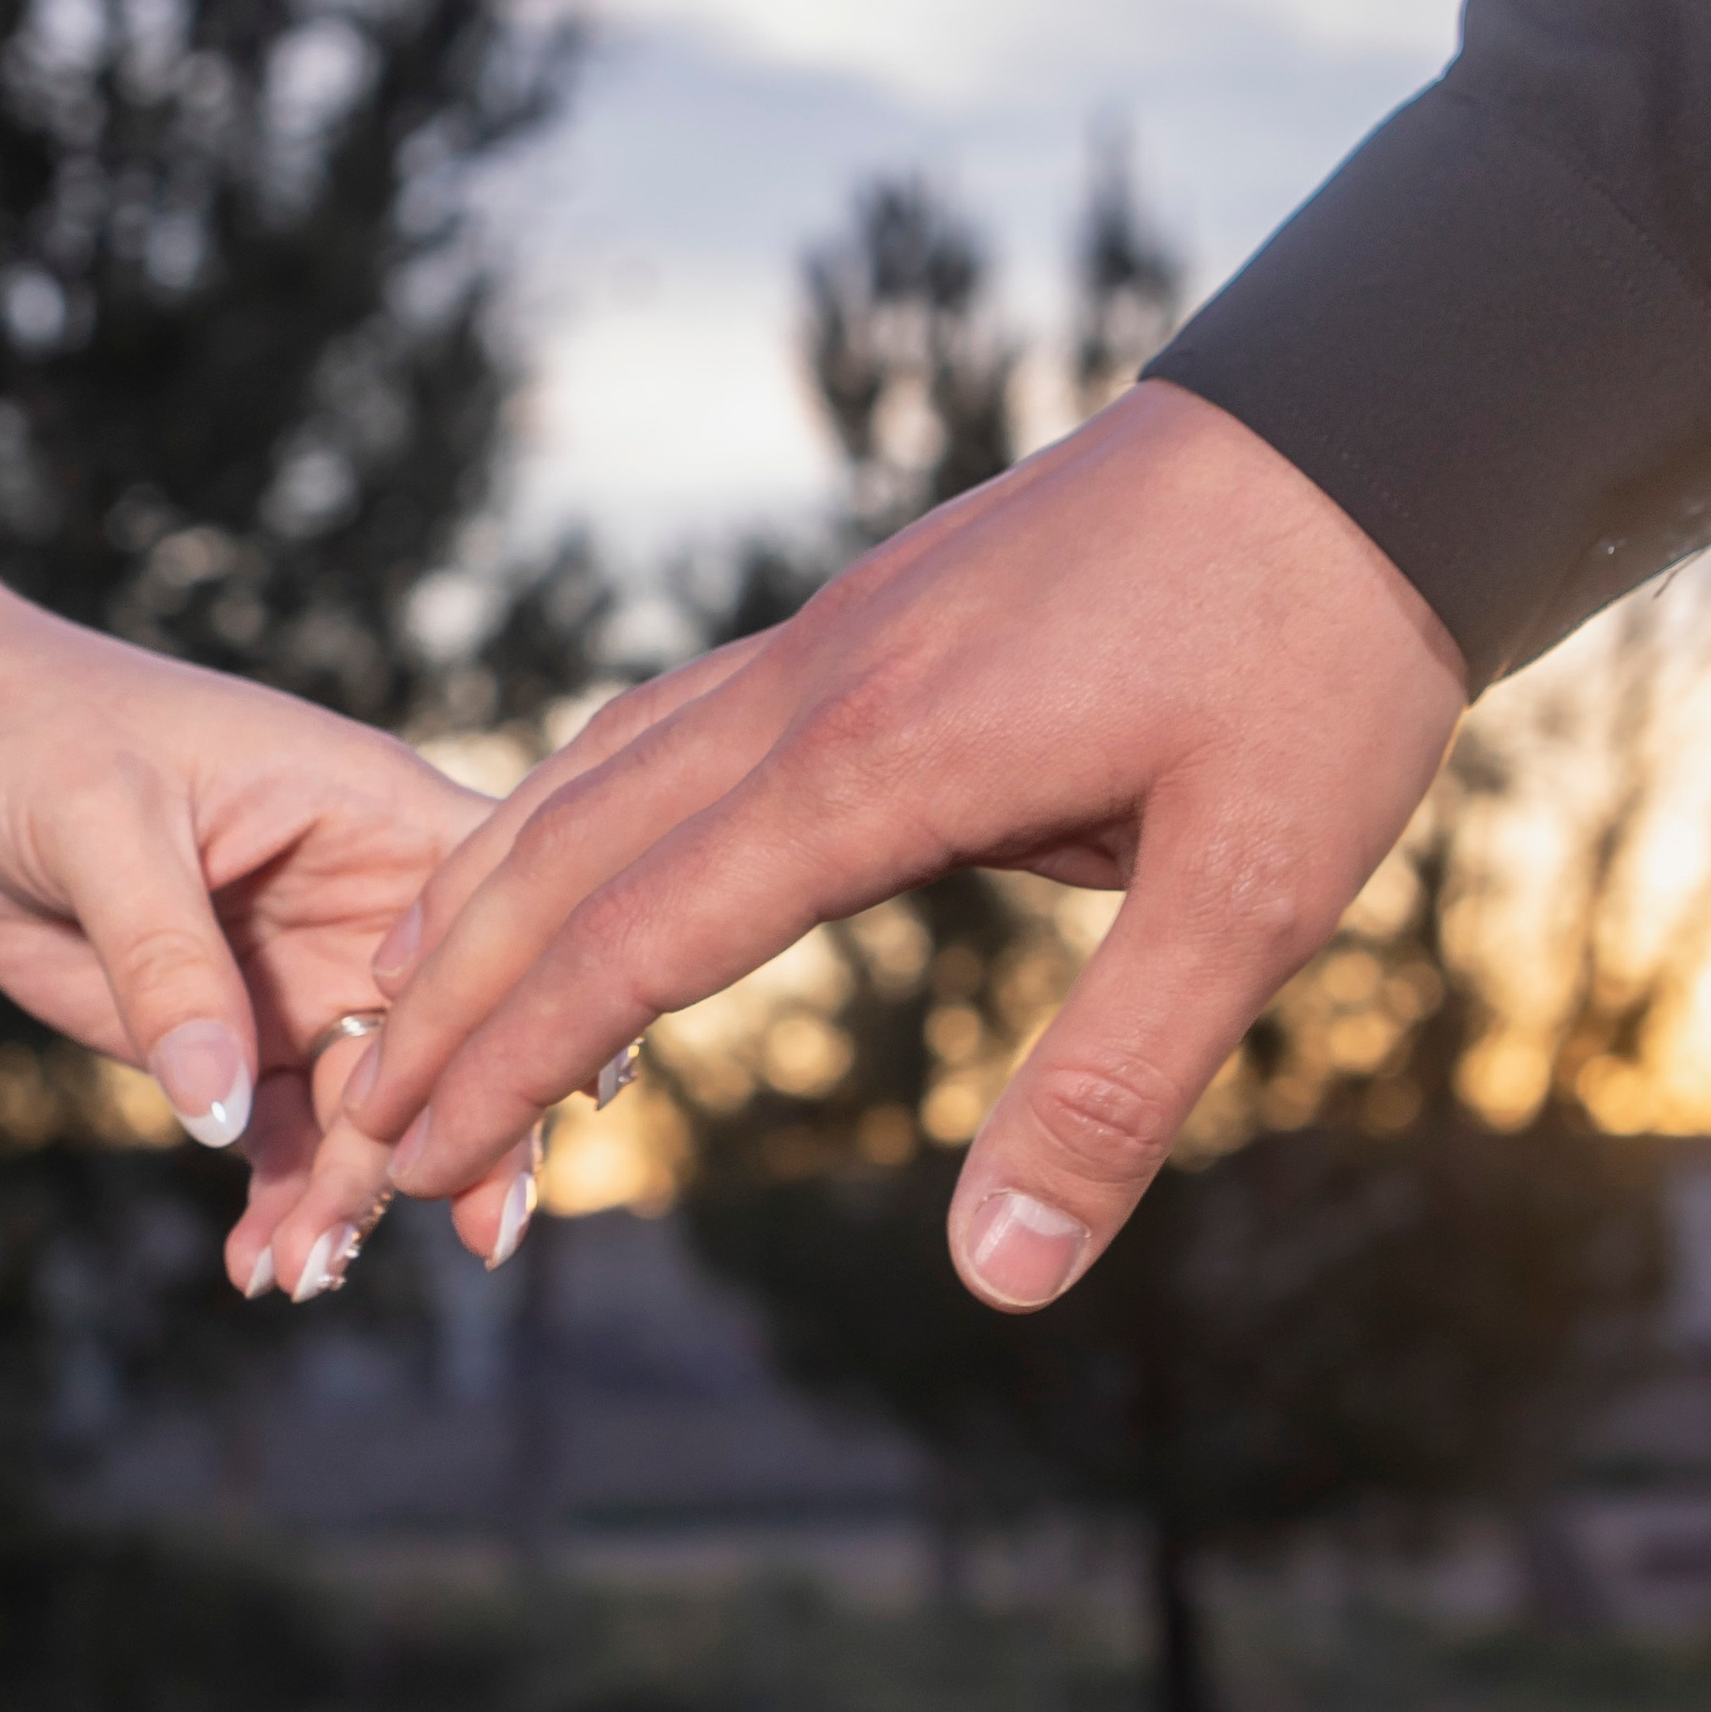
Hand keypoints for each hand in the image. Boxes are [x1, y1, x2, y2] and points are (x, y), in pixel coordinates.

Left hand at [0, 507, 530, 1290]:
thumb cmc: (37, 733)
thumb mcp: (99, 822)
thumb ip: (167, 959)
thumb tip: (220, 1106)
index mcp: (373, 812)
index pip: (494, 909)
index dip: (532, 998)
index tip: (561, 1097)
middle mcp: (366, 908)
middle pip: (451, 1036)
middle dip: (459, 1133)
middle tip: (466, 1236)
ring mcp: (309, 985)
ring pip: (375, 1111)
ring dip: (354, 1195)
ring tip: (305, 1269)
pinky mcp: (242, 1046)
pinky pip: (285, 1144)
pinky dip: (280, 1205)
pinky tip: (261, 1264)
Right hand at [307, 384, 1466, 1306]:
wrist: (1353, 431)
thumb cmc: (1318, 659)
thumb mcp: (1257, 895)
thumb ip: (1114, 1088)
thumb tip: (1002, 1281)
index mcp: (880, 767)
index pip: (634, 940)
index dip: (511, 1062)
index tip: (414, 1157)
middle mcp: (810, 692)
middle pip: (566, 858)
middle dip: (448, 1001)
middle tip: (358, 1123)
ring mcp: (821, 639)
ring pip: (588, 772)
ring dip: (478, 895)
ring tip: (393, 997)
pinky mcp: (855, 618)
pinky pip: (655, 720)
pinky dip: (563, 804)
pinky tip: (551, 846)